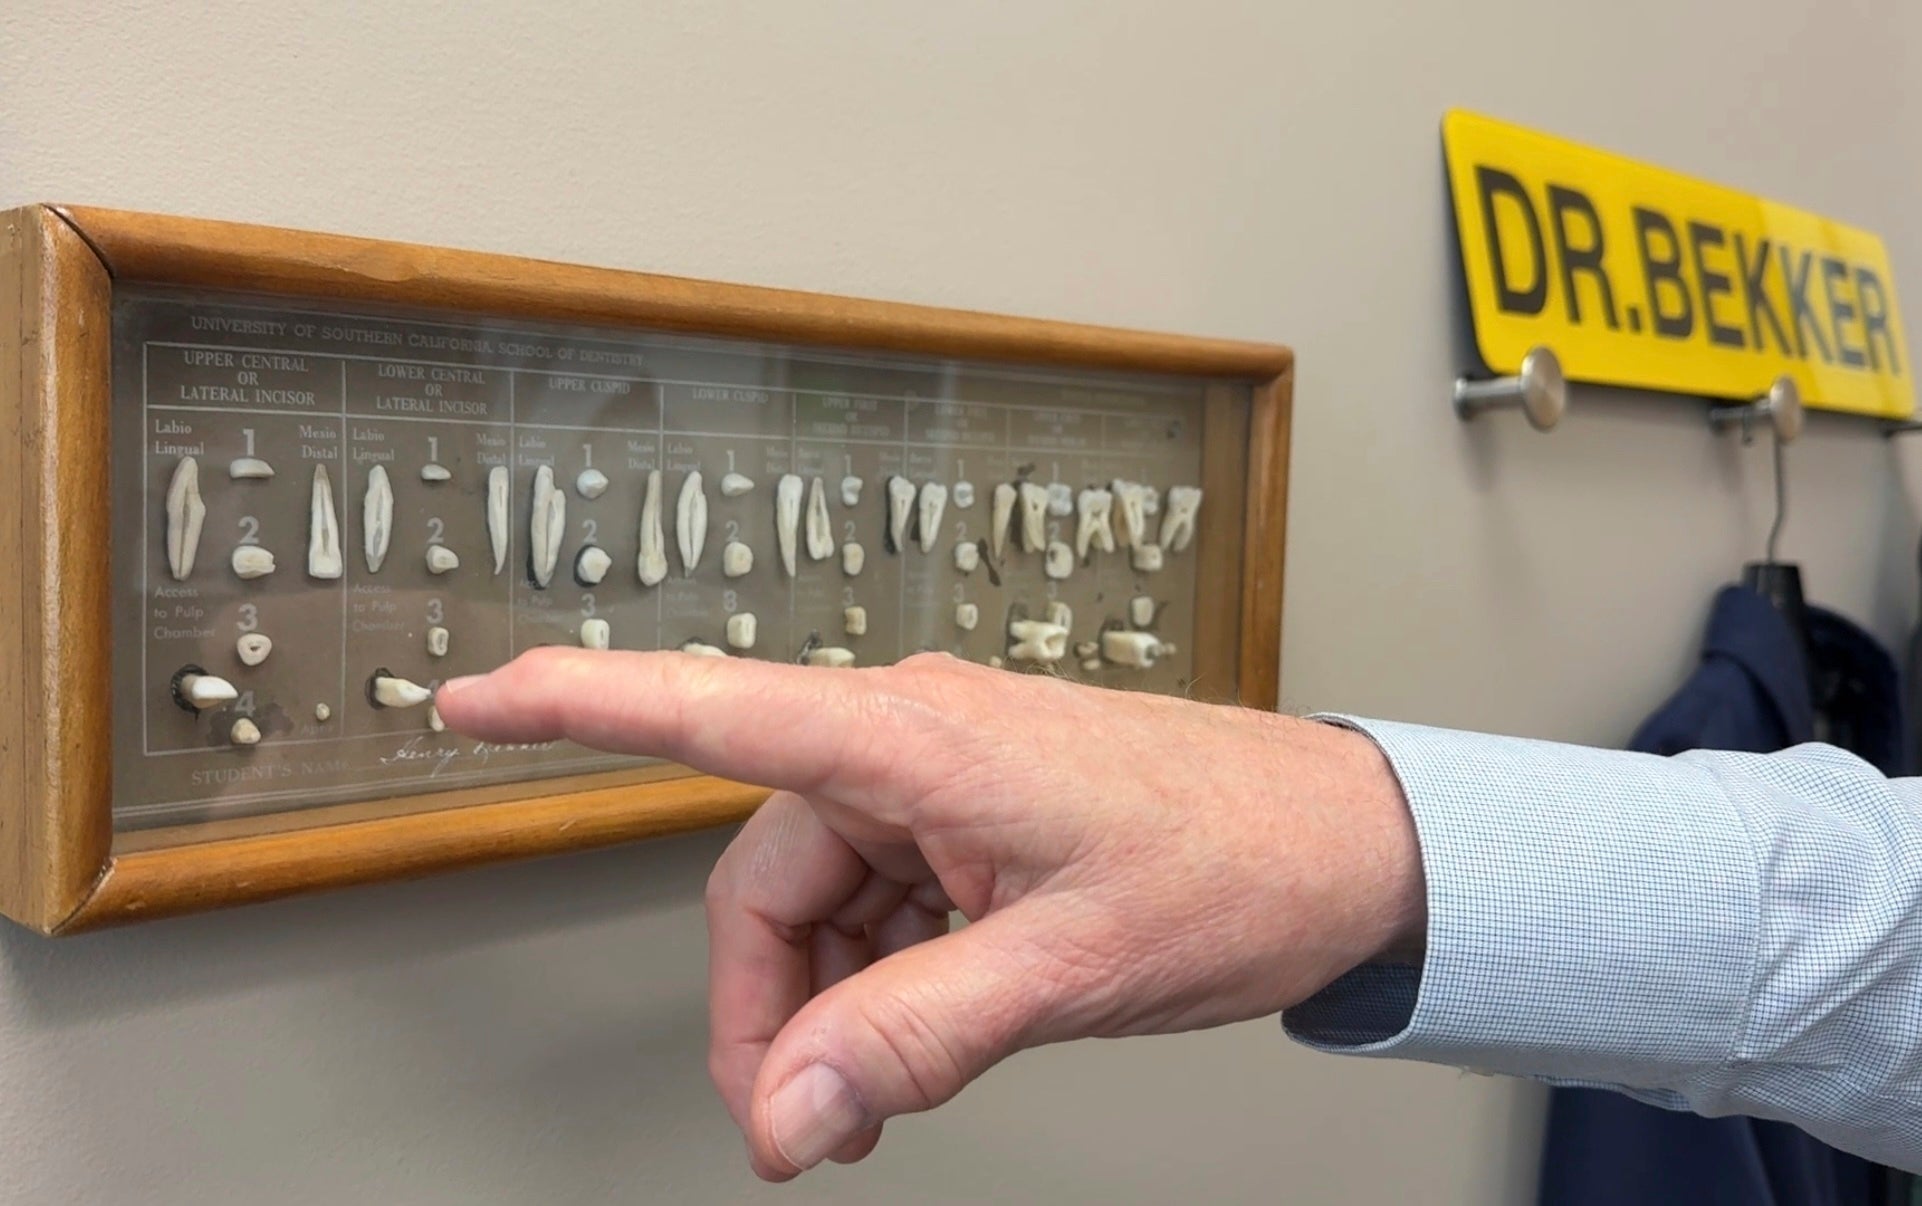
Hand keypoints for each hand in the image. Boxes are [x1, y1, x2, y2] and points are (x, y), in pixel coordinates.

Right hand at [436, 649, 1422, 1179]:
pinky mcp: (972, 818)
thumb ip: (916, 1037)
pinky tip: (922, 1036)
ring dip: (829, 1004)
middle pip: (764, 874)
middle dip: (766, 1004)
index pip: (712, 707)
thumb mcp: (1066, 965)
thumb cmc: (1236, 859)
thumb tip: (789, 1110)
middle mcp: (913, 740)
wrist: (1347, 842)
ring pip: (818, 901)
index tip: (470, 702)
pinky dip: (879, 981)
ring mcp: (942, 780)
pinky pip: (879, 902)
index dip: (577, 701)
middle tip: (800, 1118)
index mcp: (919, 736)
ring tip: (879, 1091)